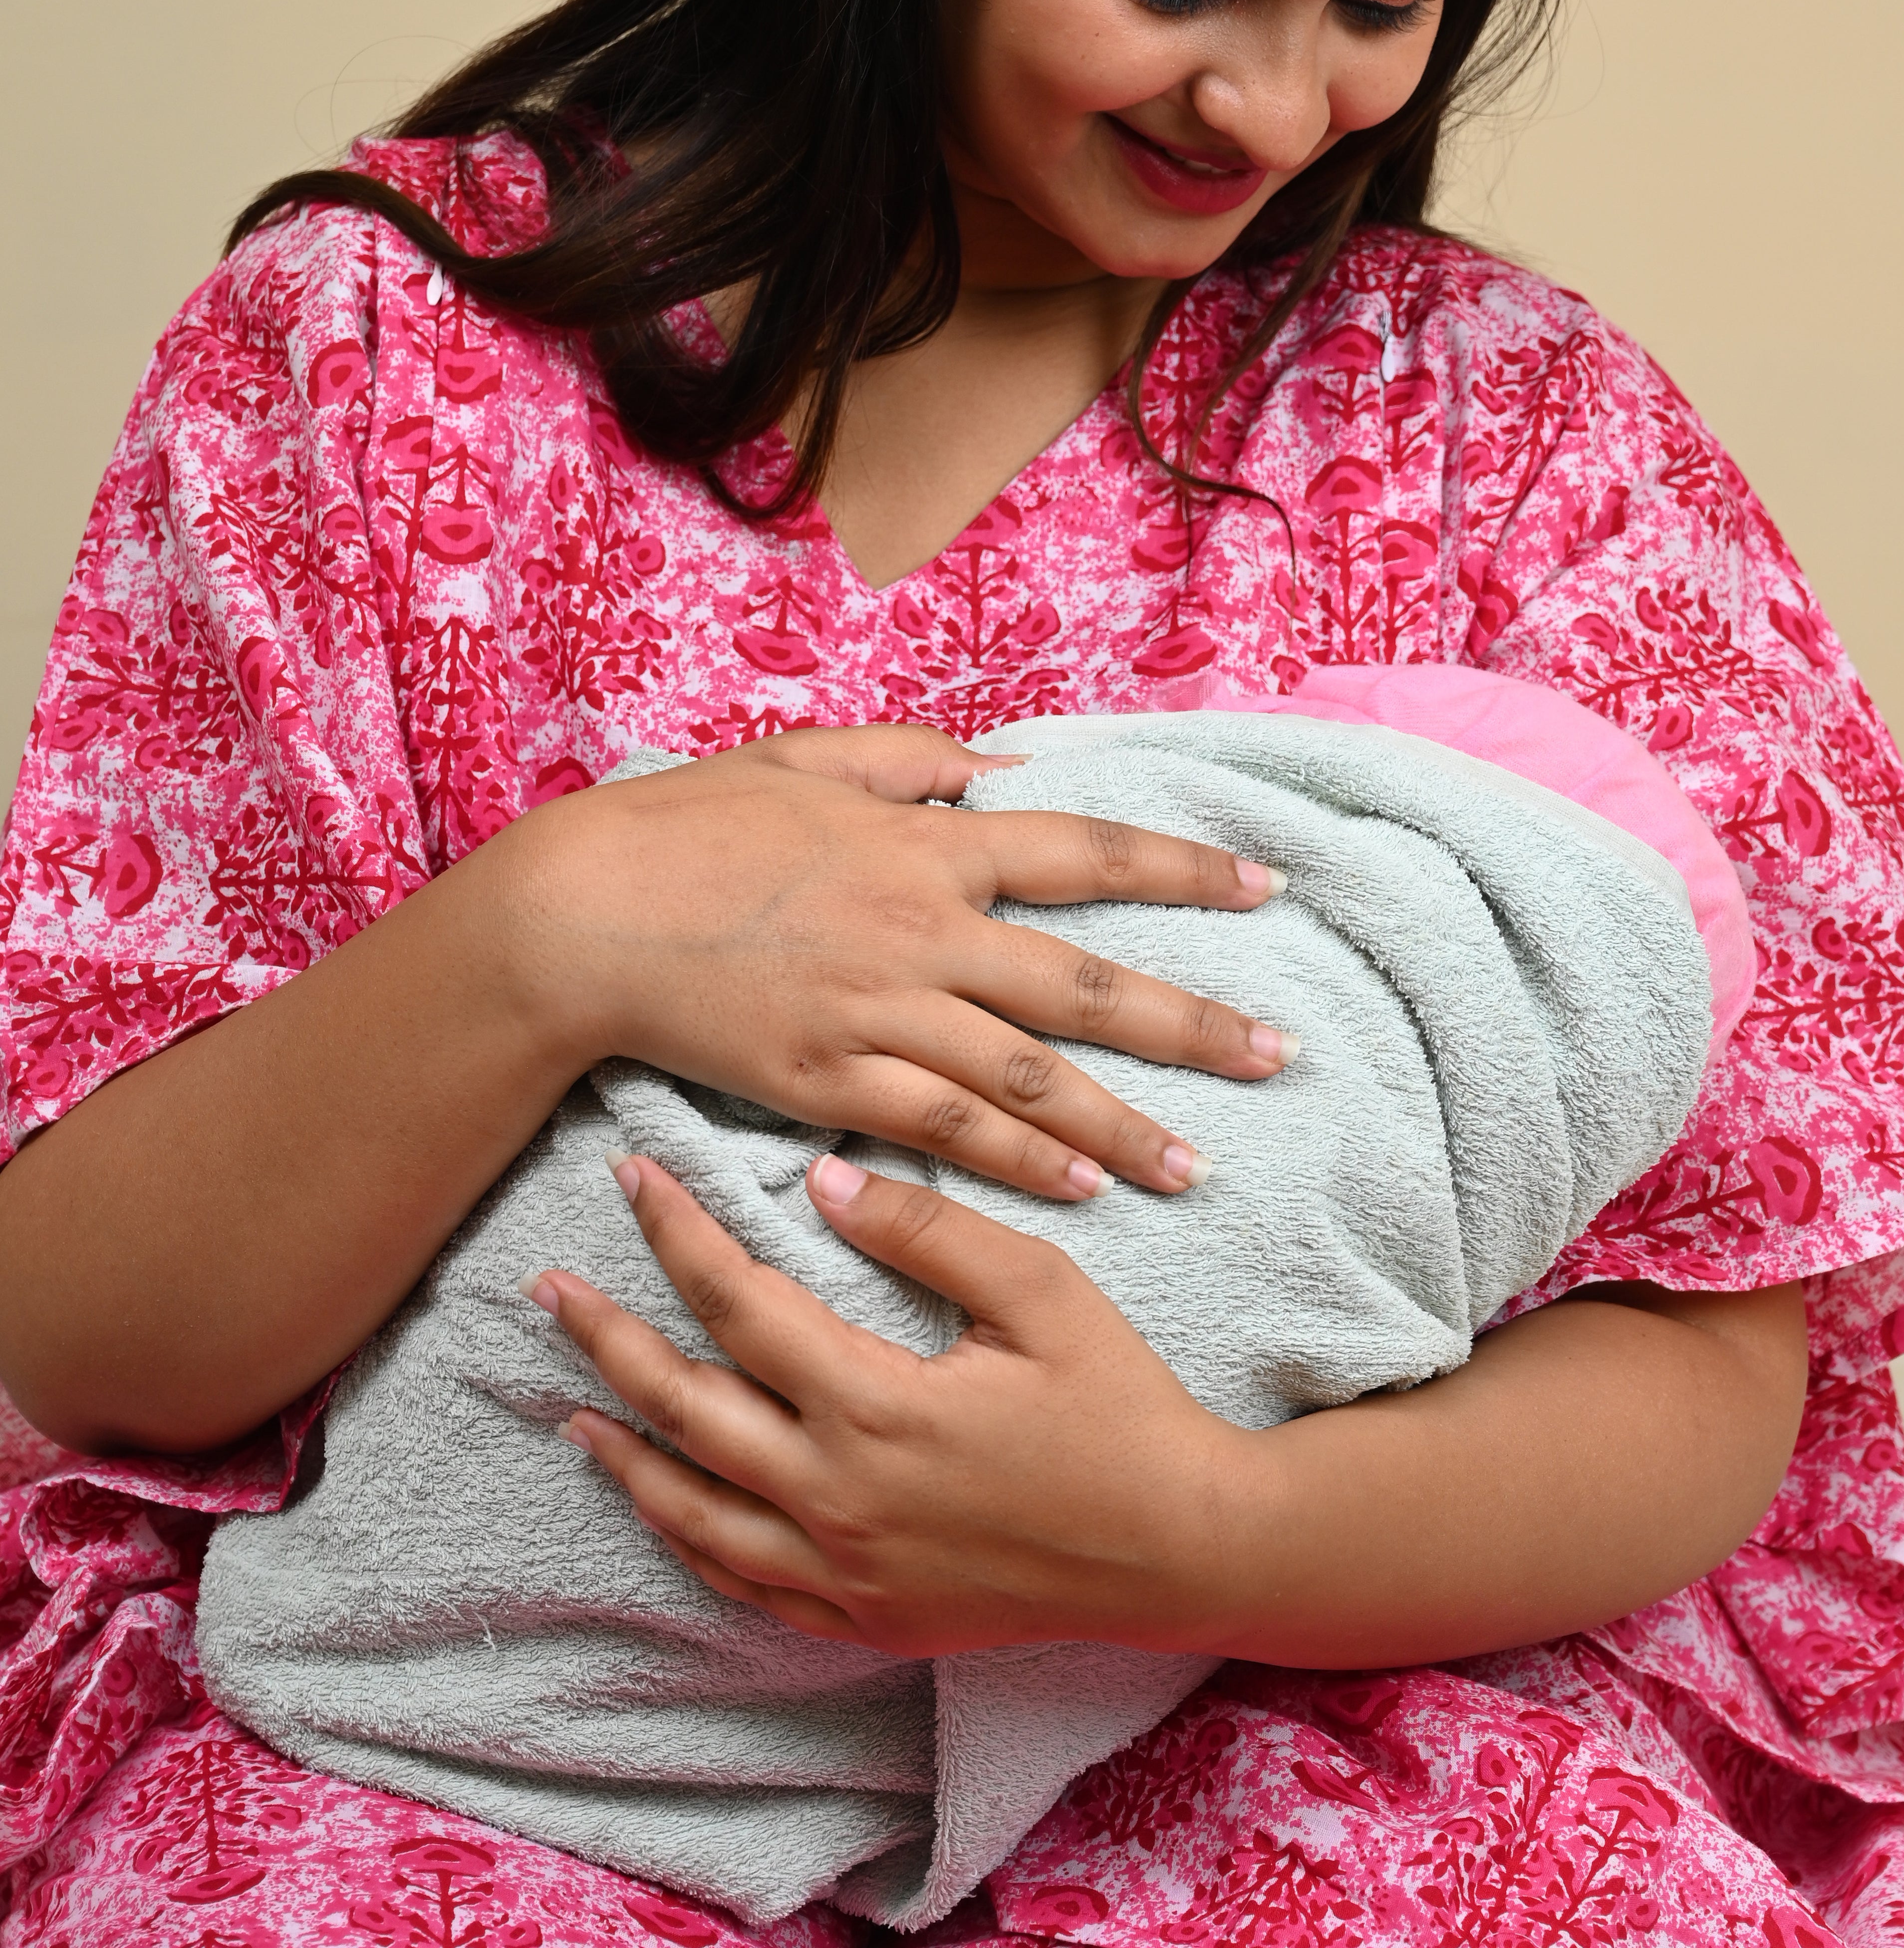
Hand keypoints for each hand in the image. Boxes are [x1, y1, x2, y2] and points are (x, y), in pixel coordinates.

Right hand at [511, 721, 1288, 1200]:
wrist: (583, 914)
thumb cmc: (687, 826)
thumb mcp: (807, 758)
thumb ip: (916, 763)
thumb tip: (1007, 771)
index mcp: (925, 843)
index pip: (1085, 853)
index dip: (1181, 872)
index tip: (1263, 890)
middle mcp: (921, 929)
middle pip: (1084, 987)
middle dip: (1190, 1026)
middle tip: (1276, 1056)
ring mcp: (877, 1012)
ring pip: (1028, 1080)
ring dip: (1119, 1126)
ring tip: (1193, 1165)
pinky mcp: (828, 1082)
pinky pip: (946, 1130)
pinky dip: (1019, 1161)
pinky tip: (1079, 1189)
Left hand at [525, 1149, 1240, 1653]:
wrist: (1181, 1548)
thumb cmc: (1120, 1408)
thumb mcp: (1042, 1294)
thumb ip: (927, 1231)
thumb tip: (821, 1181)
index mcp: (878, 1409)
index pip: (740, 1303)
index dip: (677, 1233)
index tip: (633, 1177)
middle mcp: (840, 1499)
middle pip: (686, 1407)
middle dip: (608, 1339)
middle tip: (548, 1287)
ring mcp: (847, 1572)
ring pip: (693, 1510)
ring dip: (624, 1449)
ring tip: (570, 1400)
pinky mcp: (867, 1619)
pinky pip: (744, 1582)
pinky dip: (685, 1536)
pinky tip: (658, 1499)